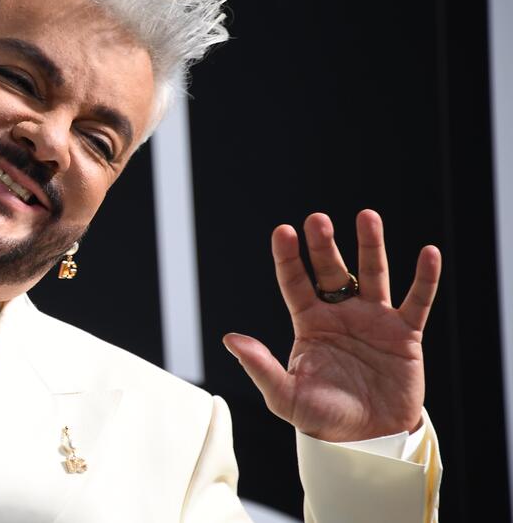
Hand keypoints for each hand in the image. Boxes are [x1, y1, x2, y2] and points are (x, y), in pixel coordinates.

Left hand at [223, 210, 440, 441]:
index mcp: (309, 323)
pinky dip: (424, 278)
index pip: (295, 282)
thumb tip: (229, 339)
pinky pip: (417, 301)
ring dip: (371, 245)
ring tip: (367, 216)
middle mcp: (340, 314)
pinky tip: (428, 253)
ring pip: (373, 274)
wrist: (367, 440)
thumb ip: (260, 366)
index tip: (283, 231)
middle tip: (317, 220)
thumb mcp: (286, 395)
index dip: (288, 257)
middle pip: (331, 271)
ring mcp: (373, 320)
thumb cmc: (322, 418)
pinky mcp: (404, 335)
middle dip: (324, 246)